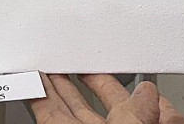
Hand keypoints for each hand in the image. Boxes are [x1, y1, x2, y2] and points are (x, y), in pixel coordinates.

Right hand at [29, 73, 183, 123]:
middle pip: (97, 109)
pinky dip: (39, 98)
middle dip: (84, 84)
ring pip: (70, 112)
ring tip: (49, 70)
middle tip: (74, 67)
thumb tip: (148, 93)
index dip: (130, 90)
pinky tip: (35, 85)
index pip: (139, 109)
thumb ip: (144, 111)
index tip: (119, 75)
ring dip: (58, 88)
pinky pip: (49, 115)